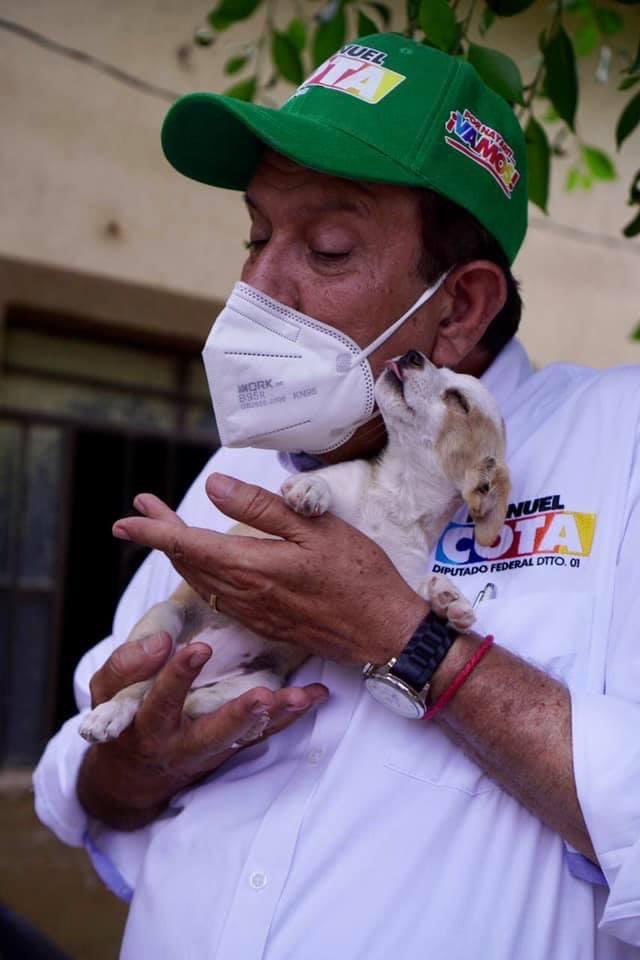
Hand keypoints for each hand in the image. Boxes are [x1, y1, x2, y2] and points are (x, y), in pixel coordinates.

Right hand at [77, 632, 327, 829]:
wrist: (135, 777)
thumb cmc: (122, 722)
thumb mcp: (105, 694)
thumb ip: (127, 665)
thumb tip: (161, 641)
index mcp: (147, 727)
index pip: (158, 701)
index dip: (176, 677)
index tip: (195, 648)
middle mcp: (183, 745)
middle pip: (212, 734)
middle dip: (238, 716)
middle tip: (263, 696)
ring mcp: (212, 750)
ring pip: (247, 739)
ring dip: (275, 718)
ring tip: (301, 696)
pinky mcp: (233, 749)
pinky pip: (265, 736)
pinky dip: (291, 716)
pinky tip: (317, 694)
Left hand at [112, 473, 427, 665]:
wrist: (384, 632)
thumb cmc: (359, 575)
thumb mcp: (316, 530)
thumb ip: (262, 508)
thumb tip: (214, 488)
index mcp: (253, 566)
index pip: (188, 545)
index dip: (154, 530)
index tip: (127, 519)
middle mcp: (244, 594)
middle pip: (187, 563)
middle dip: (161, 536)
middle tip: (142, 512)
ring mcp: (253, 613)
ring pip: (201, 582)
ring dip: (180, 556)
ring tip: (167, 532)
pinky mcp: (265, 624)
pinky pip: (219, 597)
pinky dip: (201, 576)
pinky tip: (206, 566)